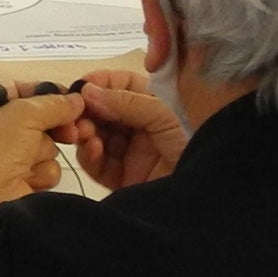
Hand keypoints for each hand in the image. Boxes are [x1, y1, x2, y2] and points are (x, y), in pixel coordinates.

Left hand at [0, 85, 86, 214]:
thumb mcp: (23, 115)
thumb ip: (54, 103)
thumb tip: (77, 100)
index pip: (18, 89)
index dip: (45, 92)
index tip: (72, 97)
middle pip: (36, 117)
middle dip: (53, 126)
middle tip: (70, 131)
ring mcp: (3, 154)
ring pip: (44, 142)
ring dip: (43, 151)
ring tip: (29, 161)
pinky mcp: (17, 177)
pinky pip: (44, 166)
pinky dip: (41, 172)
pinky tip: (29, 178)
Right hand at [65, 72, 186, 189]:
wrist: (201, 194)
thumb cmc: (193, 148)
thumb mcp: (164, 116)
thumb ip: (127, 102)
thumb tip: (88, 92)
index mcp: (155, 105)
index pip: (122, 85)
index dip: (102, 83)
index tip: (82, 86)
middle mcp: (140, 126)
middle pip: (103, 111)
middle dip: (88, 110)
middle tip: (76, 113)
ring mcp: (130, 153)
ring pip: (96, 136)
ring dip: (86, 132)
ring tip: (84, 132)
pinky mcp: (122, 179)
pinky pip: (97, 164)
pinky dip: (89, 155)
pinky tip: (92, 149)